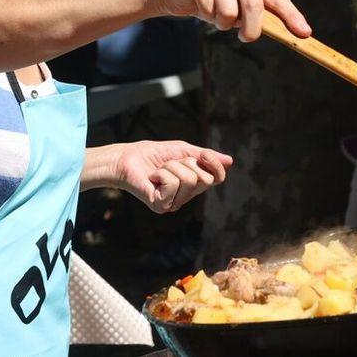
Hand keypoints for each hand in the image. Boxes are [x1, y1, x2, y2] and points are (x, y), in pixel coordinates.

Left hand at [112, 140, 232, 213]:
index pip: (217, 178)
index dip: (215, 164)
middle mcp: (186, 197)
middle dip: (186, 163)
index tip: (204, 155)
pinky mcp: (161, 205)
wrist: (127, 158)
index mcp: (194, 185)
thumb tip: (230, 161)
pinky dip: (161, 174)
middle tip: (169, 164)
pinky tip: (152, 178)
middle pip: (204, 178)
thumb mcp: (182, 151)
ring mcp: (174, 203)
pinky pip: (173, 184)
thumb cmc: (152, 154)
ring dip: (171, 167)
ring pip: (188, 179)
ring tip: (158, 171)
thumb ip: (204, 157)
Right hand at [157, 0, 311, 41]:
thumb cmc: (214, 2)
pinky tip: (201, 5)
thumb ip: (261, 17)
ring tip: (214, 14)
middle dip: (250, 29)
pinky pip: (208, 9)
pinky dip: (204, 15)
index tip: (304, 33)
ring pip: (228, 12)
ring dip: (221, 23)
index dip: (291, 16)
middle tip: (244, 38)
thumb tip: (292, 33)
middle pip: (254, 5)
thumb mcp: (240, 8)